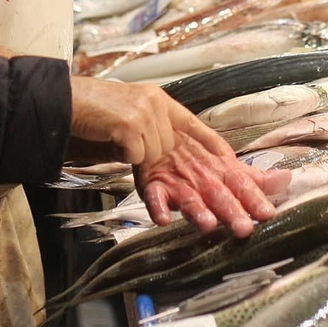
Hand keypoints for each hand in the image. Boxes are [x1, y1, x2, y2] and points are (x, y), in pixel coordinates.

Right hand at [68, 76, 284, 235]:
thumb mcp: (134, 135)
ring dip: (197, 204)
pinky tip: (161, 218)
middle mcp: (163, 112)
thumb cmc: (95, 120)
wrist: (58, 99)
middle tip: (252, 222)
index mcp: (169, 111)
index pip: (214, 146)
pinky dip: (152, 199)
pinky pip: (142, 170)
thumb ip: (162, 154)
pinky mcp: (126, 126)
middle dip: (231, 195)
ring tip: (213, 227)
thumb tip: (198, 186)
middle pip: (205, 162)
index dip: (241, 171)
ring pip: (180, 171)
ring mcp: (146, 117)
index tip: (269, 192)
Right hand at [136, 131, 285, 238]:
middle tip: (243, 228)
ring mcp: (178, 182)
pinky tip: (162, 219)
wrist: (158, 130)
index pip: (242, 185)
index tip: (267, 213)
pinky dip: (157, 206)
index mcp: (222, 171)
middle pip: (218, 195)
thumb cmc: (195, 151)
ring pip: (189, 197)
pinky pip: (154, 197)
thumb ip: (255, 178)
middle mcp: (203, 177)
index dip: (255, 199)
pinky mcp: (154, 186)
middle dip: (231, 210)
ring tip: (207, 223)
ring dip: (197, 210)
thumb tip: (287, 179)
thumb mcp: (226, 162)